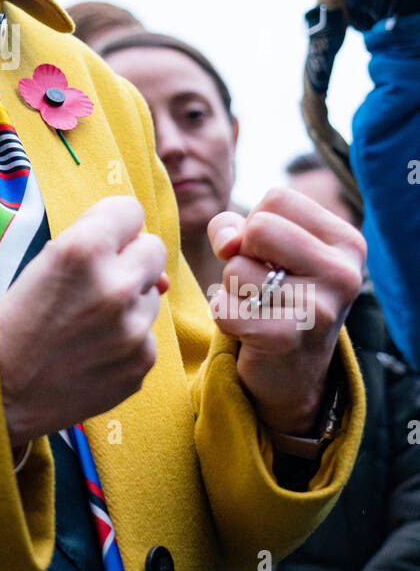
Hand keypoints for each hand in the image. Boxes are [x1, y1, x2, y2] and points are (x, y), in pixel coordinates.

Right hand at [0, 196, 168, 446]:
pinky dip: (126, 340)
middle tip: (99, 280)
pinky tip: (93, 351)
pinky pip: (147, 336)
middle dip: (130, 259)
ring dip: (129, 302)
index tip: (101, 239)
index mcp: (84, 250)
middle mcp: (116, 285)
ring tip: (88, 323)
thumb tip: (147, 258)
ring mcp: (133, 328)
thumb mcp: (42, 264)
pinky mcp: (141, 362)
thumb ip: (93, 245)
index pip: (130, 210)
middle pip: (153, 249)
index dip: (113, 224)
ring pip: (152, 295)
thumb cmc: (14, 321)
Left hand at [207, 187, 364, 434]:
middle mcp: (343, 273)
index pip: (277, 198)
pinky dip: (224, 316)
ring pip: (236, 268)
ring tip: (261, 308)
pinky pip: (224, 308)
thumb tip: (228, 244)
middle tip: (263, 284)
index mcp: (346, 242)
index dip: (257, 225)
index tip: (273, 257)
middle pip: (259, 228)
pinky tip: (250, 331)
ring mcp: (320, 309)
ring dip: (233, 289)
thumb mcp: (262, 249)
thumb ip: (233, 227)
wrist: (292, 372)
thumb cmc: (275, 294)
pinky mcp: (287, 339)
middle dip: (244, 254)